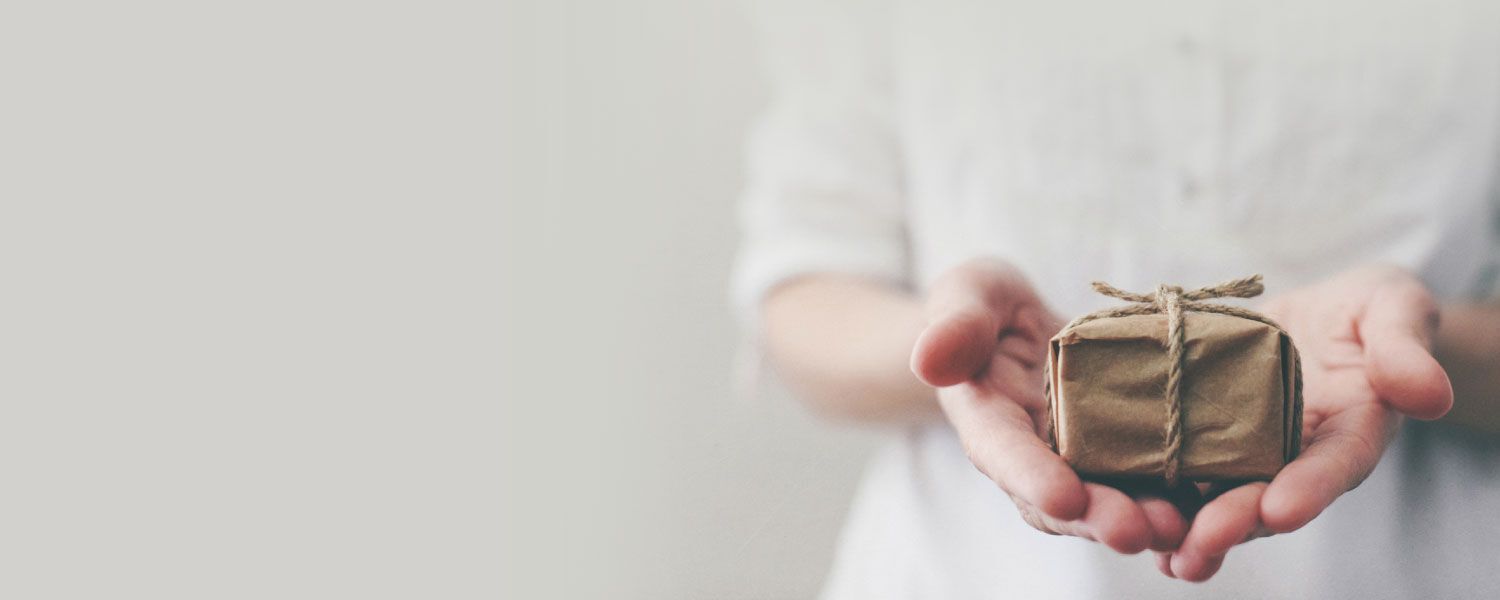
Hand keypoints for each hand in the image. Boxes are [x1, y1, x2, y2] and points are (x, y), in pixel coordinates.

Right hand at [911, 258, 1191, 554]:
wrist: (1021, 329)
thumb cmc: (986, 306)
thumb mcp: (969, 292)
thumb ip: (956, 320)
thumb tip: (929, 358)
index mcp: (985, 417)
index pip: (1001, 450)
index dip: (1030, 476)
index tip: (1062, 497)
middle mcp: (1031, 454)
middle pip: (1057, 498)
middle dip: (1095, 516)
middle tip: (1135, 530)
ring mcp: (1077, 462)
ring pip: (1103, 503)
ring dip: (1139, 520)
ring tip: (1179, 529)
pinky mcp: (1121, 458)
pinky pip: (1146, 485)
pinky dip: (1177, 502)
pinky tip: (1214, 508)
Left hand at [1160, 266, 1453, 580]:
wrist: (1313, 315)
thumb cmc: (1366, 309)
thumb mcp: (1393, 306)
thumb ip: (1404, 346)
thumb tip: (1429, 395)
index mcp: (1351, 429)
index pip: (1336, 463)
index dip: (1312, 488)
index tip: (1283, 509)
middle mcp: (1297, 456)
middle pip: (1267, 497)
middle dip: (1236, 521)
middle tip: (1203, 540)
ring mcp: (1248, 455)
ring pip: (1220, 501)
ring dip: (1191, 531)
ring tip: (1165, 554)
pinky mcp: (1202, 443)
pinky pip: (1179, 477)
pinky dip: (1157, 503)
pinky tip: (1128, 528)